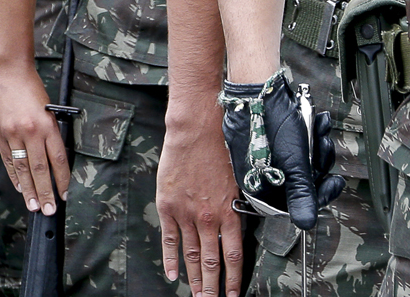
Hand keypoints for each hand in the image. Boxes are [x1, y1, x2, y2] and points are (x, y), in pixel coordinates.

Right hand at [0, 59, 66, 216]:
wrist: (7, 69)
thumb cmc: (30, 86)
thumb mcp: (47, 108)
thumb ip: (49, 132)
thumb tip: (52, 159)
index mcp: (47, 125)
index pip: (58, 160)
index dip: (62, 181)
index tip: (65, 195)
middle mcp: (31, 131)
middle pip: (40, 169)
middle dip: (46, 193)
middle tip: (49, 211)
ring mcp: (12, 133)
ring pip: (23, 168)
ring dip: (29, 189)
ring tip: (34, 205)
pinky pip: (8, 158)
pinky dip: (14, 174)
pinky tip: (19, 186)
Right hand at [157, 112, 244, 296]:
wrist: (196, 129)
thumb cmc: (221, 147)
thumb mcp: (240, 179)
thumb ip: (238, 205)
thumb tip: (241, 221)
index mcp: (230, 212)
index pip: (234, 256)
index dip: (234, 279)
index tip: (233, 294)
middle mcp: (208, 218)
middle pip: (210, 261)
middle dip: (212, 286)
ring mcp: (186, 213)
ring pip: (190, 254)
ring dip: (194, 277)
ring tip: (196, 294)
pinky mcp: (168, 205)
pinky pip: (169, 238)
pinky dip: (170, 257)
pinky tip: (171, 273)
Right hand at [220, 73, 341, 230]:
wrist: (259, 85)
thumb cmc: (271, 123)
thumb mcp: (294, 165)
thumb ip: (302, 196)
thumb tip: (306, 224)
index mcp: (258, 185)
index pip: (293, 203)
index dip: (318, 194)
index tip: (332, 184)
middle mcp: (258, 171)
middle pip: (300, 179)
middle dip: (318, 162)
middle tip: (322, 148)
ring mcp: (261, 153)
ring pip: (298, 159)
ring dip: (315, 144)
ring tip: (318, 129)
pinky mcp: (265, 136)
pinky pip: (292, 143)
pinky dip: (307, 133)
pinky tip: (312, 121)